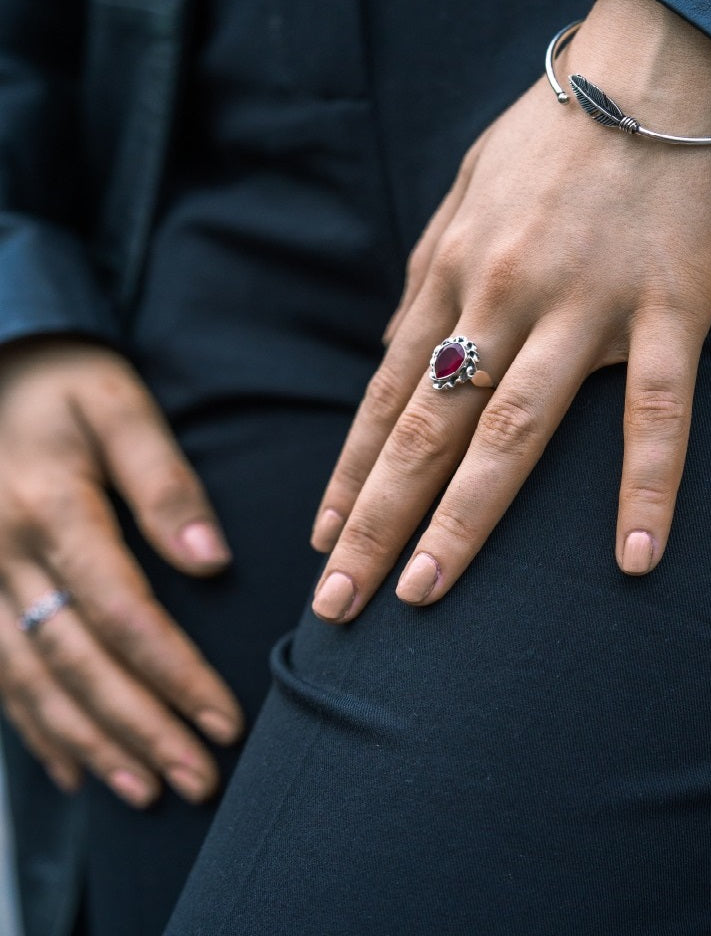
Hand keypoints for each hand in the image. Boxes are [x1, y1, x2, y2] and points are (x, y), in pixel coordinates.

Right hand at [0, 338, 241, 806]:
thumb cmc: (62, 383)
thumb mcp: (117, 406)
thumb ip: (163, 480)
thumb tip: (211, 560)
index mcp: (51, 508)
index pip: (123, 611)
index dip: (175, 673)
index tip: (225, 720)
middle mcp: (3, 555)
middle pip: (78, 662)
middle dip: (140, 729)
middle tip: (196, 780)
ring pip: (31, 682)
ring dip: (90, 743)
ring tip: (145, 792)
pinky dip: (34, 726)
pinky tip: (72, 765)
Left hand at [308, 0, 710, 620]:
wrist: (665, 61)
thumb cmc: (558, 130)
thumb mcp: (466, 191)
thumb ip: (430, 275)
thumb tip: (398, 349)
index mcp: (451, 269)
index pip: (387, 393)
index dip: (350, 473)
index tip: (321, 540)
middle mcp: (501, 295)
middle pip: (426, 428)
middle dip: (374, 521)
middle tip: (336, 603)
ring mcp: (584, 304)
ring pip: (513, 431)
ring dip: (464, 521)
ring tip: (422, 595)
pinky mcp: (669, 304)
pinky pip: (658, 410)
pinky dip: (647, 487)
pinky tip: (633, 559)